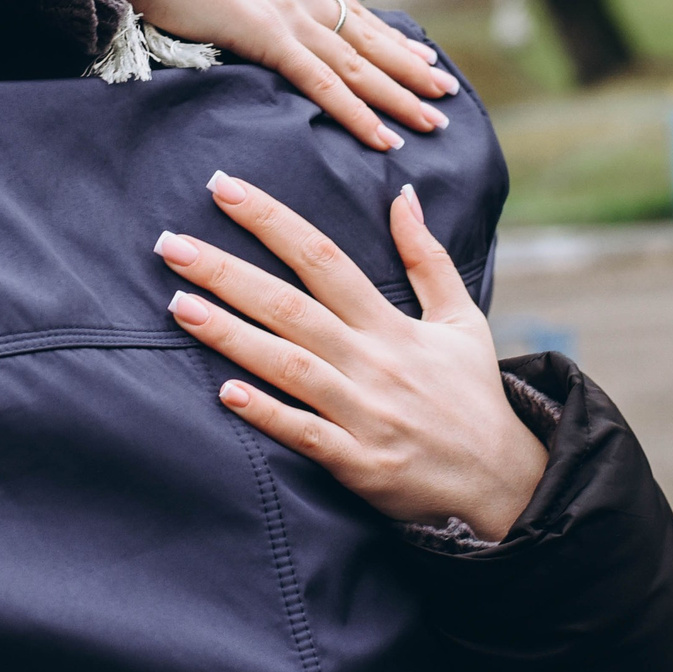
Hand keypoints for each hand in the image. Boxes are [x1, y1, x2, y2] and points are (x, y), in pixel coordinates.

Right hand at [97, 0, 458, 151]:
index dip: (386, 36)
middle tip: (445, 92)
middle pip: (366, 36)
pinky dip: (357, 113)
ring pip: (358, 64)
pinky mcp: (268, 34)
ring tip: (432, 121)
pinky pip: (324, 83)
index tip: (417, 54)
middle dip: (409, 68)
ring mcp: (288, 8)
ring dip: (399, 97)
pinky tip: (382, 138)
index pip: (349, 8)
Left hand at [155, 172, 547, 541]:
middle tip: (170, 243)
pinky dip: (268, 413)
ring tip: (177, 306)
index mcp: (392, 325)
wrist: (503, 483)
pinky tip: (224, 392)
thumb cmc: (471, 397)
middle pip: (292, 307)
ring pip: (291, 366)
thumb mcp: (460, 319)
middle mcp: (375, 362)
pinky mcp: (360, 464)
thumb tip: (402, 194)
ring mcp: (366, 414)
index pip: (324, 258)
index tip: (222, 188)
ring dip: (232, 336)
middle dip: (228, 273)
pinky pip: (307, 435)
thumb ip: (426, 257)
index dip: (272, 221)